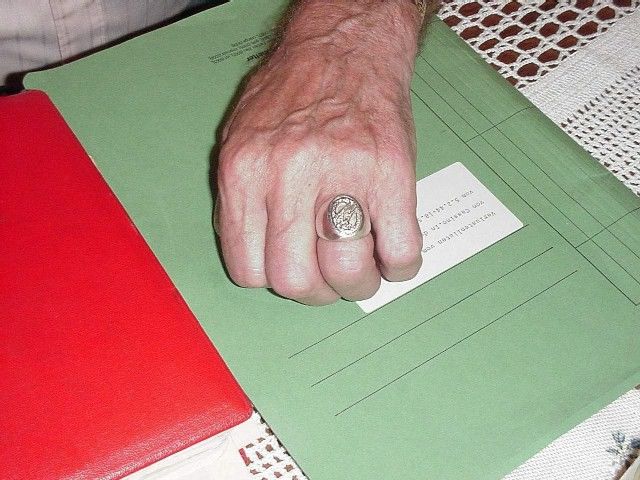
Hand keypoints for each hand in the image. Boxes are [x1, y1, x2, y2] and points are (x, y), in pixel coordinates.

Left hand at [216, 0, 424, 304]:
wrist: (345, 47)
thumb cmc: (293, 96)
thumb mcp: (242, 141)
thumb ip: (241, 202)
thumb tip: (258, 260)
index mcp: (245, 172)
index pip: (249, 269)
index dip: (273, 282)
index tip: (291, 271)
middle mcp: (290, 175)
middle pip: (297, 281)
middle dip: (317, 294)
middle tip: (329, 279)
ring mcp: (344, 173)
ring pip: (348, 272)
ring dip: (358, 285)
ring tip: (363, 267)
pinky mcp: (391, 172)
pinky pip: (400, 250)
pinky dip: (400, 266)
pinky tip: (394, 252)